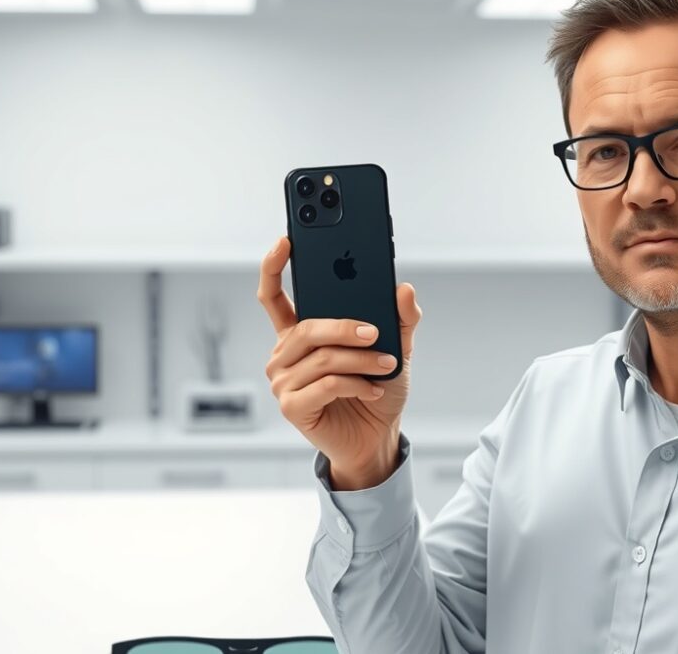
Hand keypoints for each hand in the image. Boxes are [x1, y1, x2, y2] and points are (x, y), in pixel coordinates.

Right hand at [257, 235, 422, 488]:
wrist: (377, 437)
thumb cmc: (377, 390)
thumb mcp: (397, 349)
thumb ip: (401, 318)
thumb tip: (404, 288)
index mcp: (299, 334)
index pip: (274, 296)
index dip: (275, 266)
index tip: (286, 239)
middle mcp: (284, 355)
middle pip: (306, 328)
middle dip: (345, 327)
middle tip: (376, 331)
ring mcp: (283, 382)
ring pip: (322, 357)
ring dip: (361, 359)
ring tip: (386, 364)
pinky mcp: (292, 407)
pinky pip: (326, 384)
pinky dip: (356, 384)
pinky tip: (373, 389)